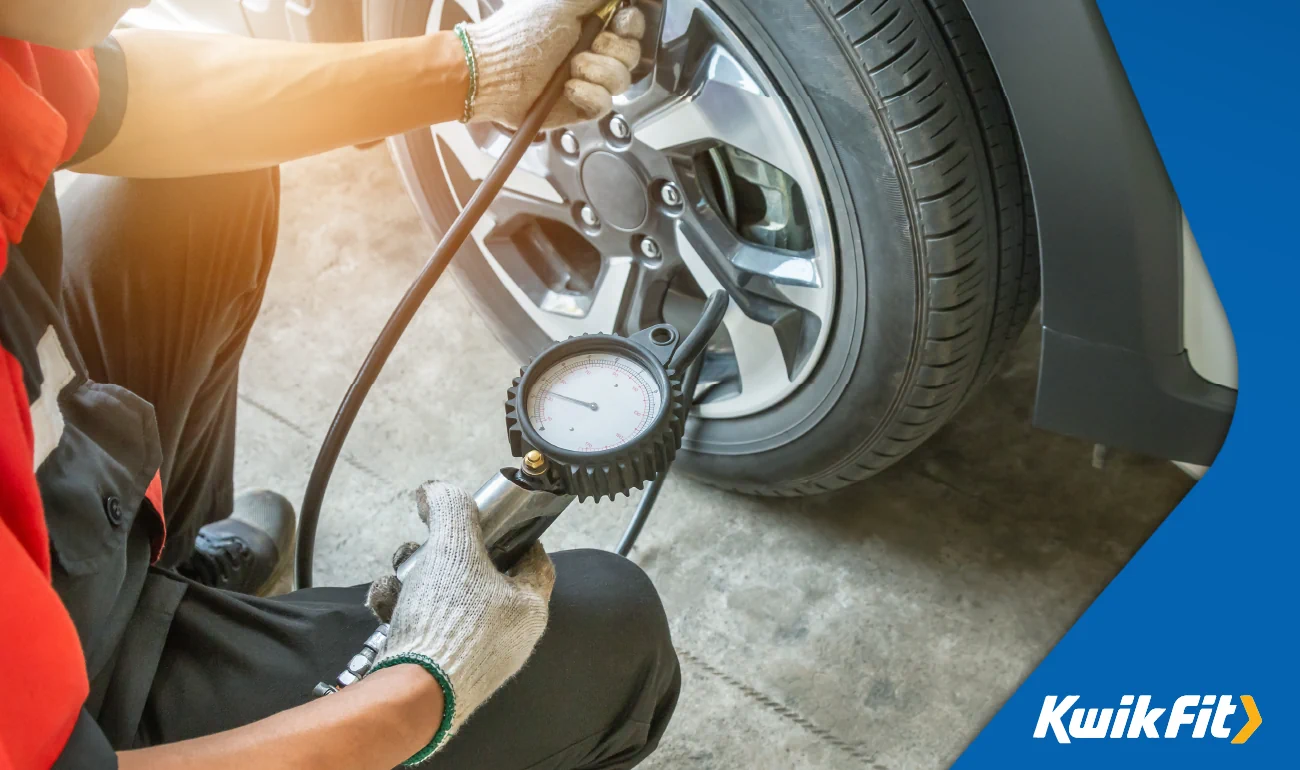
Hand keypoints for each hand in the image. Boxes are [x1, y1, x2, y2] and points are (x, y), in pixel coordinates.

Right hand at [366, 482, 554, 760]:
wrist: (411, 693)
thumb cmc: (449, 621)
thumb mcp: (454, 549)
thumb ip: (450, 509)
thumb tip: (437, 489)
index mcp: (529, 608)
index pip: (534, 558)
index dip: (513, 531)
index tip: (488, 517)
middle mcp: (508, 635)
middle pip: (480, 575)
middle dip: (446, 553)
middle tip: (428, 542)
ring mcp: (473, 656)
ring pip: (446, 598)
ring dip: (416, 579)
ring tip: (400, 575)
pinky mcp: (439, 669)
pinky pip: (424, 626)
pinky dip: (402, 609)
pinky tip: (385, 602)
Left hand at [458, 0, 646, 127]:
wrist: (494, 72)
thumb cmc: (520, 34)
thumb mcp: (560, 3)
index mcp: (590, 25)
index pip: (630, 26)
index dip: (631, 26)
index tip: (620, 23)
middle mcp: (592, 52)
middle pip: (631, 54)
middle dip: (615, 49)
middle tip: (590, 46)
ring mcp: (588, 81)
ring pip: (621, 80)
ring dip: (600, 71)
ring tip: (572, 68)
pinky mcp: (582, 108)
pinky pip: (605, 104)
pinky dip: (590, 94)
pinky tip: (568, 88)